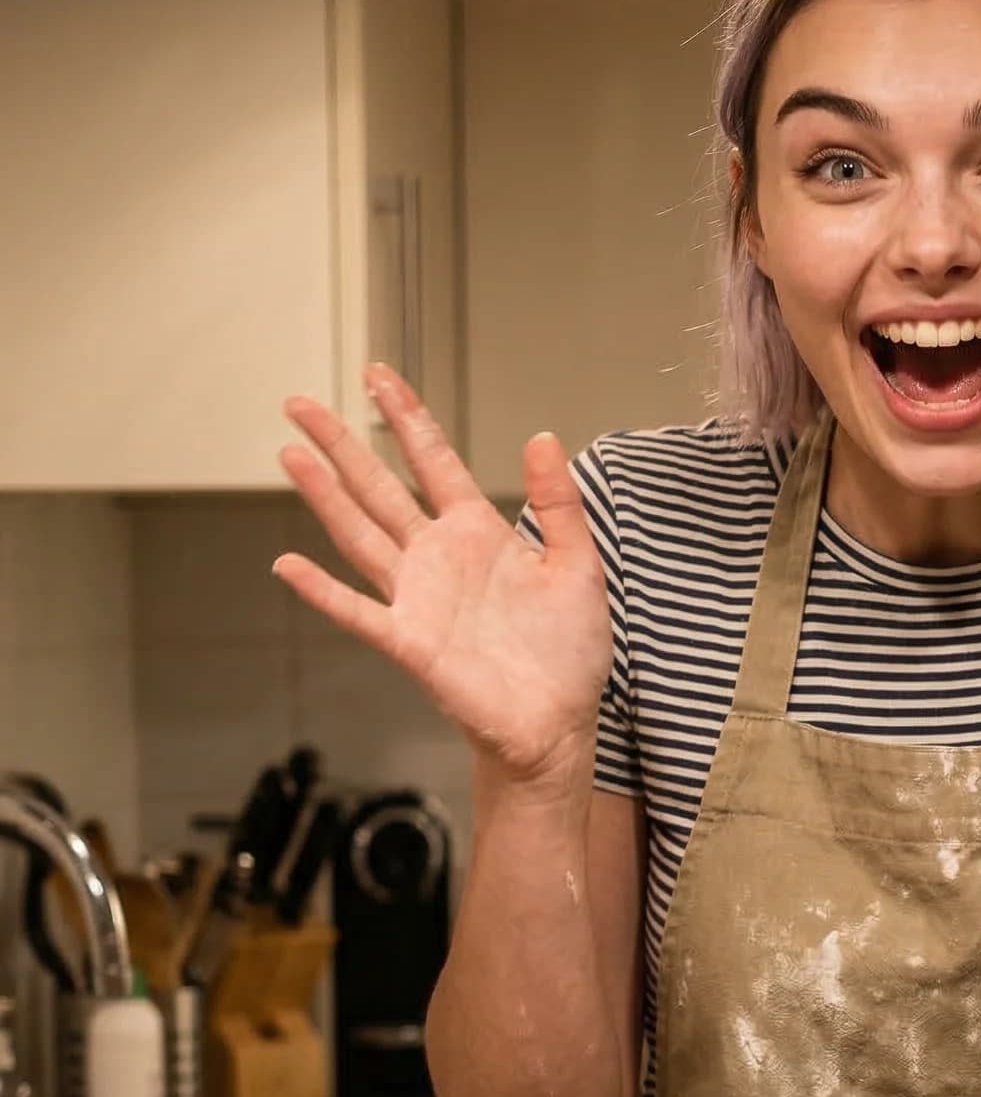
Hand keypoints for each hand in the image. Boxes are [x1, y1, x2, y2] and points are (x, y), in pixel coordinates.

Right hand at [273, 365, 610, 790]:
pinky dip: (323, 591)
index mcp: (479, 533)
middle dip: (341, 444)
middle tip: (300, 404)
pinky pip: (359, 612)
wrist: (559, 722)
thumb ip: (559, 505)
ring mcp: (418, 598)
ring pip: (360, 535)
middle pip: (379, 487)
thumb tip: (544, 437)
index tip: (377, 375)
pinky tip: (287, 566)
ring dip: (324, 497)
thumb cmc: (568, 652)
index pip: (434, 461)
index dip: (406, 417)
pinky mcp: (411, 642)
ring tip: (290, 455)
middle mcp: (439, 558)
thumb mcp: (578, 566)